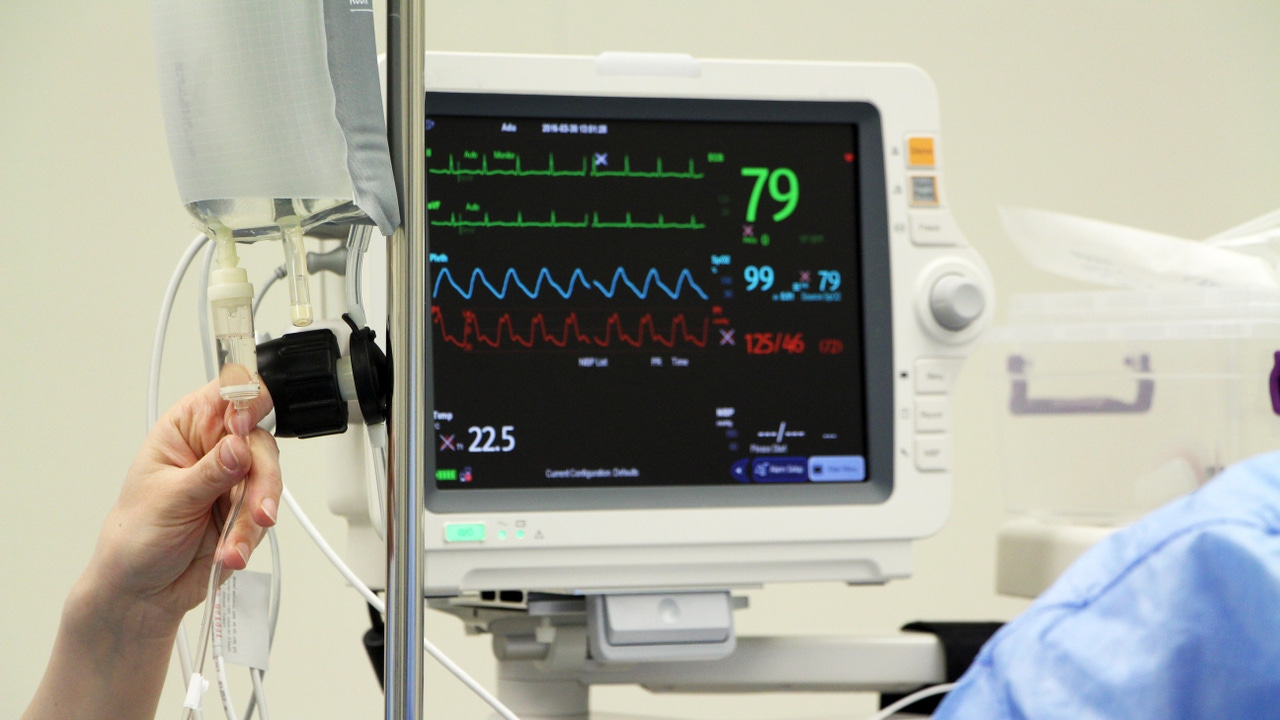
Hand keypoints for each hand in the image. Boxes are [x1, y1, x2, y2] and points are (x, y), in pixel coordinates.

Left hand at [83, 378, 280, 637]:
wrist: (141, 590)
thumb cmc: (135, 537)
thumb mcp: (169, 500)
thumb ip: (210, 473)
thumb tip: (239, 446)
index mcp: (187, 428)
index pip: (228, 394)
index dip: (245, 403)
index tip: (244, 430)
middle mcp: (214, 448)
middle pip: (259, 442)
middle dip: (262, 480)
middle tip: (258, 511)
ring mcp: (233, 479)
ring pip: (268, 480)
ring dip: (256, 516)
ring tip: (235, 546)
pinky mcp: (246, 508)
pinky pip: (266, 512)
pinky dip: (252, 536)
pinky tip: (232, 552)